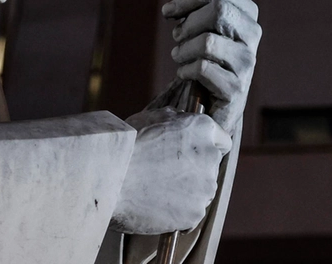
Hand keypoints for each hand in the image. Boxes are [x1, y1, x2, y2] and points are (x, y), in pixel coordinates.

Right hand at [110, 108, 232, 234]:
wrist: (108, 177)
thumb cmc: (127, 144)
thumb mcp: (154, 117)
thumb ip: (178, 121)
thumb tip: (184, 125)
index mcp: (203, 128)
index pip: (223, 141)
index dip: (206, 148)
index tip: (193, 156)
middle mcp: (210, 156)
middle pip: (210, 168)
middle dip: (193, 171)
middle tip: (164, 175)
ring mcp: (205, 187)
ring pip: (201, 192)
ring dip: (186, 193)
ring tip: (155, 191)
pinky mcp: (196, 212)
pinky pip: (190, 214)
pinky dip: (177, 213)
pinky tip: (156, 206)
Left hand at [161, 0, 261, 131]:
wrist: (212, 102)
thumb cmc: (205, 54)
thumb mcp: (200, 19)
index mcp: (247, 14)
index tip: (171, 10)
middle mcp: (252, 36)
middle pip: (217, 9)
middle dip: (188, 22)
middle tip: (177, 35)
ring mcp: (247, 63)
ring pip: (207, 41)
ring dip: (183, 50)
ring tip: (180, 57)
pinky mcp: (236, 89)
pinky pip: (203, 68)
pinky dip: (186, 70)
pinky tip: (187, 75)